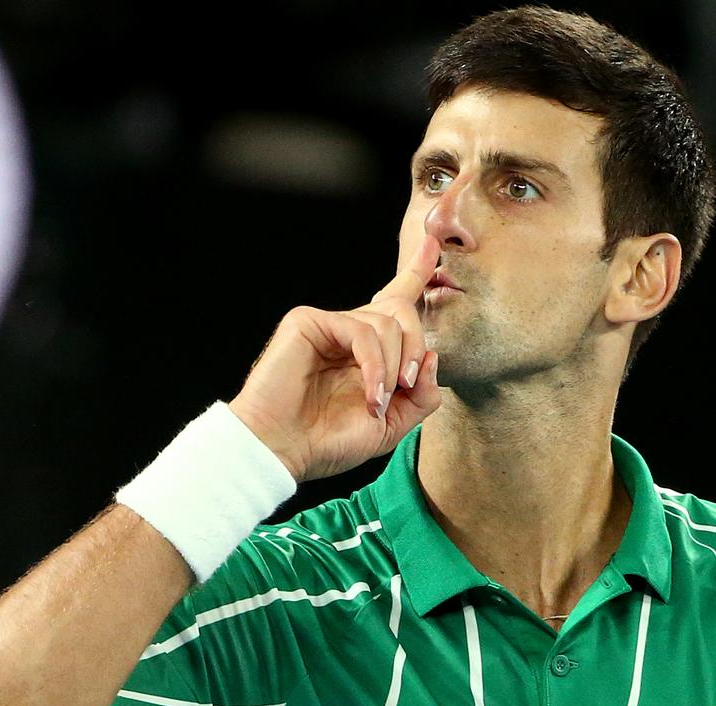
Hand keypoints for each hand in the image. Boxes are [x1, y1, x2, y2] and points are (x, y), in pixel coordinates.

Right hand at [227, 236, 442, 482]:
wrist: (282, 451)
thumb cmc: (328, 441)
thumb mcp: (392, 426)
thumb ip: (422, 396)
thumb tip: (433, 357)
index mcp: (367, 351)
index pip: (394, 301)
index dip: (415, 271)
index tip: (433, 245)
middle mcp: (349, 332)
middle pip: (401, 310)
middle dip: (416, 346)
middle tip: (408, 384)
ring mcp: (328, 325)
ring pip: (387, 323)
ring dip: (393, 367)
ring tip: (377, 401)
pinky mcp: (308, 322)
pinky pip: (362, 331)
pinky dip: (375, 366)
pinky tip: (370, 394)